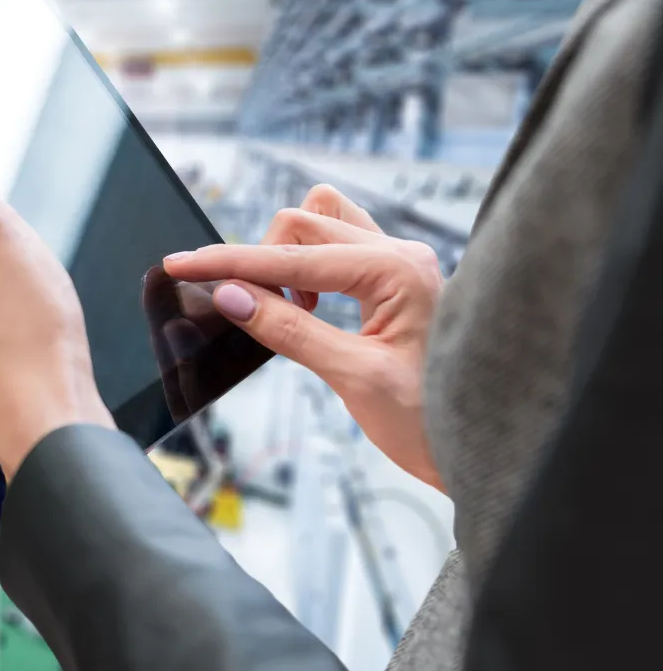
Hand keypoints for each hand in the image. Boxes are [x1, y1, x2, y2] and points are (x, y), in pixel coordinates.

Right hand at [163, 186, 445, 491]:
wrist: (489, 447)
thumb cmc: (435, 420)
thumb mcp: (353, 379)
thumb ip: (288, 330)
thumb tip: (231, 296)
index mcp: (398, 271)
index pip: (292, 258)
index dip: (229, 262)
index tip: (181, 264)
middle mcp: (402, 254)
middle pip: (302, 224)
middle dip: (260, 261)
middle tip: (245, 311)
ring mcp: (402, 263)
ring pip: (321, 223)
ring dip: (288, 256)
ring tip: (289, 309)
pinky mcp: (396, 279)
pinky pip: (338, 247)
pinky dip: (308, 266)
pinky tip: (308, 307)